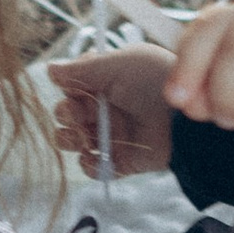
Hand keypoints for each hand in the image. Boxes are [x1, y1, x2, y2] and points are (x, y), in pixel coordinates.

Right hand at [48, 43, 177, 175]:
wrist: (183, 118)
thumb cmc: (155, 81)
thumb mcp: (118, 64)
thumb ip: (81, 68)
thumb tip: (50, 69)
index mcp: (107, 82)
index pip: (73, 86)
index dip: (68, 88)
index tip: (74, 88)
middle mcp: (107, 108)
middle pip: (68, 113)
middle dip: (65, 114)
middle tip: (77, 114)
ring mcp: (113, 135)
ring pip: (74, 140)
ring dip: (70, 139)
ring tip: (81, 136)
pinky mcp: (122, 160)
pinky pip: (94, 168)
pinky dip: (89, 165)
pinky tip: (94, 156)